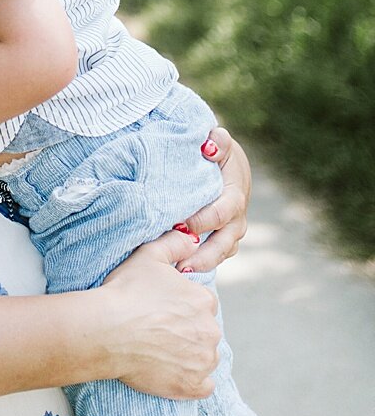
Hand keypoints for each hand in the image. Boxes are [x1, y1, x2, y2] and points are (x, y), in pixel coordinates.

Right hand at [101, 233, 222, 397]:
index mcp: (203, 300)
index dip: (183, 306)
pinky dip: (192, 381)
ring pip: (205, 357)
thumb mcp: (148, 255)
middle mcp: (210, 330)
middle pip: (205, 331)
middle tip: (159, 331)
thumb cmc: (125, 292)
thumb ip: (175, 243)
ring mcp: (203, 361)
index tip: (164, 311)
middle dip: (188, 331)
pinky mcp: (193, 386)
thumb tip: (191, 237)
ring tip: (161, 351)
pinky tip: (173, 372)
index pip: (202, 304)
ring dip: (190, 355)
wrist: (106, 330)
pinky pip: (204, 386)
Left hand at [174, 124, 251, 273]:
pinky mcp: (224, 240)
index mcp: (235, 195)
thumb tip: (210, 147)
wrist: (228, 164)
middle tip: (180, 265)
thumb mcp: (219, 142)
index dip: (201, 221)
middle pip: (223, 243)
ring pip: (220, 254)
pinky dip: (201, 264)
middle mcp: (237, 218)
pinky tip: (181, 270)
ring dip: (201, 265)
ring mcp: (232, 232)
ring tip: (179, 273)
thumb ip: (218, 142)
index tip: (178, 225)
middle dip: (203, 256)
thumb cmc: (218, 152)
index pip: (220, 214)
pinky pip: (216, 256)